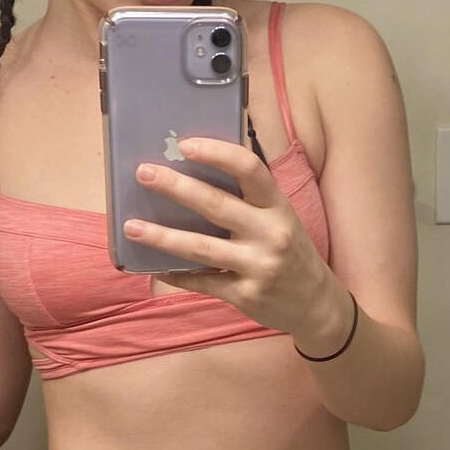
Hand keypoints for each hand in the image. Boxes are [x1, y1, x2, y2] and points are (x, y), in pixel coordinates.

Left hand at [127, 138, 336, 340]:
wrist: (317, 305)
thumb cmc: (291, 252)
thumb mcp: (281, 219)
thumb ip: (249, 199)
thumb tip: (198, 172)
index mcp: (278, 207)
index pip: (249, 169)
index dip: (216, 153)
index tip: (185, 144)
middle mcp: (270, 234)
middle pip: (216, 205)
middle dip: (175, 186)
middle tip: (144, 173)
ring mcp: (257, 266)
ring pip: (200, 248)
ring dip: (161, 236)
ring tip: (132, 226)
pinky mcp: (245, 295)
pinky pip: (202, 282)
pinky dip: (175, 274)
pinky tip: (154, 267)